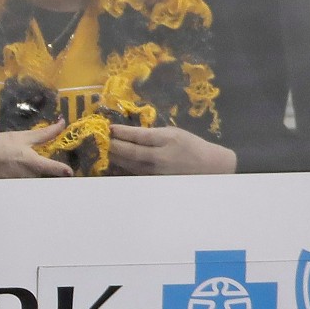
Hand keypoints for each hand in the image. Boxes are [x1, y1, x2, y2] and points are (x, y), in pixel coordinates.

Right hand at [0, 120, 74, 177]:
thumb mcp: (20, 136)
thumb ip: (44, 133)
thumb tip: (62, 124)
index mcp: (31, 162)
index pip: (53, 168)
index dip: (63, 170)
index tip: (70, 172)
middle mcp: (28, 176)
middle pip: (45, 175)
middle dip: (46, 170)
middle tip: (39, 162)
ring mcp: (21, 184)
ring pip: (36, 179)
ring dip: (34, 173)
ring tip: (21, 164)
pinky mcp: (14, 188)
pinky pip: (26, 183)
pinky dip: (25, 177)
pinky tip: (14, 170)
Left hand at [108, 125, 236, 174]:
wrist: (209, 167)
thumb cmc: (191, 146)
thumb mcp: (174, 133)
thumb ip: (152, 134)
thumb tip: (128, 133)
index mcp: (166, 140)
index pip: (138, 136)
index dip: (121, 132)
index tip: (109, 128)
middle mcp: (160, 157)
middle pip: (130, 151)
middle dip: (113, 144)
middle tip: (100, 138)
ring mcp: (156, 171)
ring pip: (129, 163)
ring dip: (114, 156)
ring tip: (103, 148)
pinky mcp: (154, 180)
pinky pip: (134, 172)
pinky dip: (123, 165)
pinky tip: (115, 160)